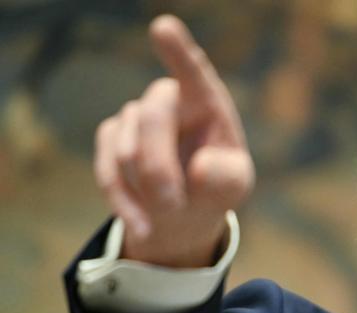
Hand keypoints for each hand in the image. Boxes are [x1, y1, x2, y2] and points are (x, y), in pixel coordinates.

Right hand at [94, 15, 253, 266]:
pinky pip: (108, 173)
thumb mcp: (234, 185)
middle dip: (160, 167)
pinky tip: (144, 226)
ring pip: (127, 151)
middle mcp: (168, 100)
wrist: (185, 209)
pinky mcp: (109, 141)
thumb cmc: (217, 186)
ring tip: (172, 212)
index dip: (178, 52)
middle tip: (174, 204)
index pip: (194, 72)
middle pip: (152, 118)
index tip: (163, 28)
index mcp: (206, 102)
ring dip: (148, 192)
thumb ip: (227, 177)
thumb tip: (198, 169)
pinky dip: (126, 205)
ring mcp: (134, 117)